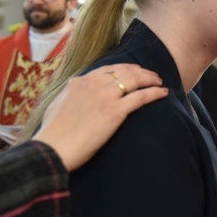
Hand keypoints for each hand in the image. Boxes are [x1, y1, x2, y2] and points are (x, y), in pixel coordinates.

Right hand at [33, 64, 167, 170]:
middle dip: (141, 71)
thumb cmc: (53, 133)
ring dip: (150, 79)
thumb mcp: (59, 105)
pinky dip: (154, 93)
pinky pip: (141, 97)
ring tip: (159, 82)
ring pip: (135, 80)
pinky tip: (163, 93)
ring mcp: (105, 96)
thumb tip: (76, 95)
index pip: (108, 68)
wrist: (53, 147)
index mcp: (79, 82)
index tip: (135, 71)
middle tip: (152, 76)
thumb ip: (71, 95)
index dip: (125, 68)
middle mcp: (93, 84)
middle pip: (124, 71)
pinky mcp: (115, 111)